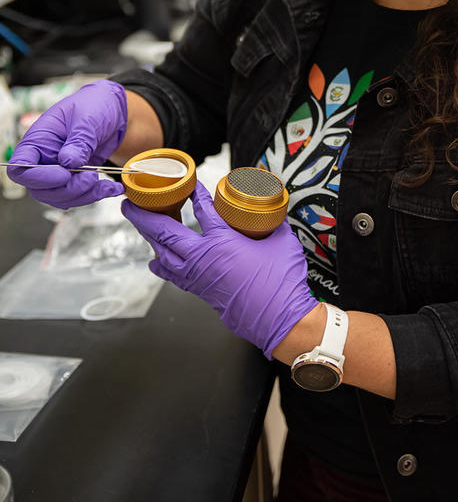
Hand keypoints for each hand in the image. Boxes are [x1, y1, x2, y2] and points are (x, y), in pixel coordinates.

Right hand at [8, 80, 127, 208]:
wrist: (113, 110)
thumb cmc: (93, 106)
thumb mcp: (88, 119)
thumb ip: (78, 141)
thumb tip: (68, 162)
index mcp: (38, 140)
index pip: (20, 168)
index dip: (37, 178)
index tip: (64, 174)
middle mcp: (44, 159)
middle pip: (40, 190)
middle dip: (68, 190)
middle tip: (91, 177)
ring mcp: (59, 171)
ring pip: (60, 197)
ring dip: (83, 195)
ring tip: (104, 183)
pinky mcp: (75, 178)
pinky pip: (79, 195)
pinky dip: (96, 194)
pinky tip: (112, 188)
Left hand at [121, 180, 318, 358]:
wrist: (280, 318)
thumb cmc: (282, 282)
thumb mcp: (282, 241)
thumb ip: (273, 222)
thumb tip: (273, 210)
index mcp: (222, 240)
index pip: (201, 208)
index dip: (194, 193)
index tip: (191, 183)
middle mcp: (203, 258)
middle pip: (164, 231)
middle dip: (143, 215)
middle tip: (130, 202)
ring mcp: (198, 276)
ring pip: (163, 254)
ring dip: (149, 238)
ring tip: (141, 225)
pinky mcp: (200, 291)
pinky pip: (173, 275)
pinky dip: (162, 265)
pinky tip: (155, 261)